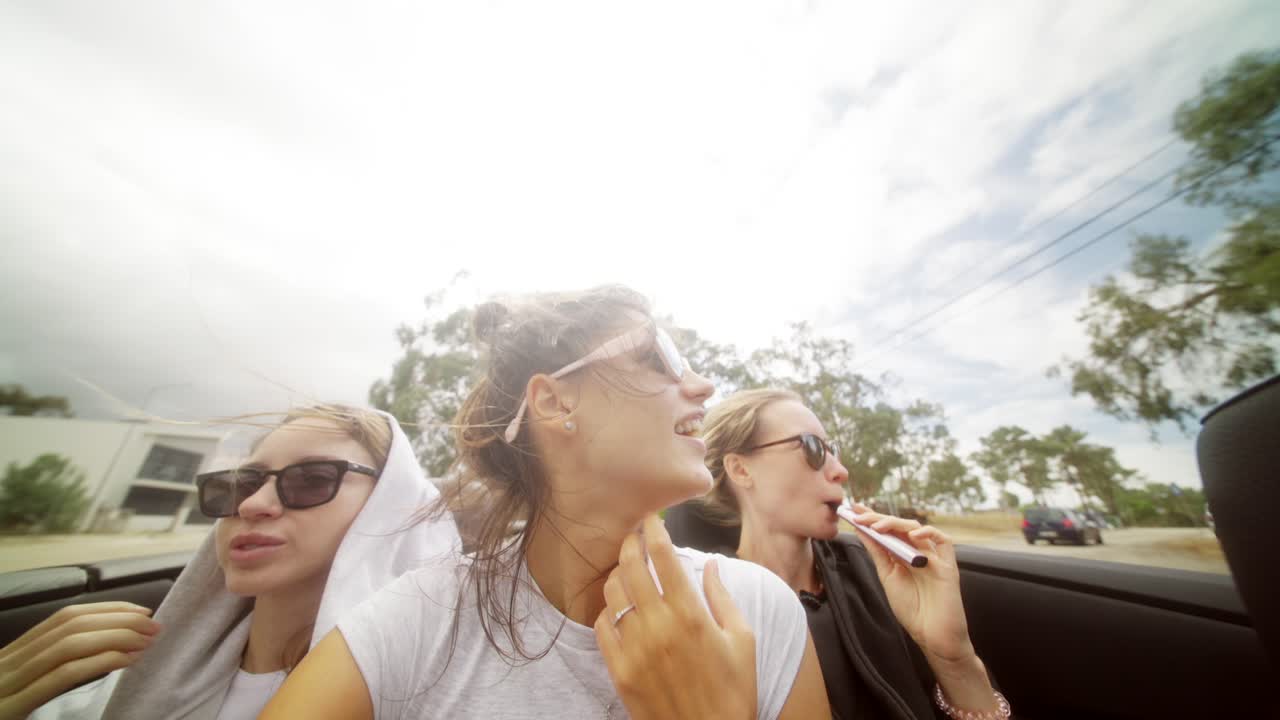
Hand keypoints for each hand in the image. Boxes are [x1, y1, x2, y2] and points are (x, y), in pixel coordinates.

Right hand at [0, 602, 160, 719]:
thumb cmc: (1, 713)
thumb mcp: (18, 690)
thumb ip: (46, 671)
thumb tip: (99, 652)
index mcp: (11, 657)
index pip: (63, 619)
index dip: (105, 609)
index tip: (139, 612)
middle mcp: (8, 664)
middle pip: (69, 626)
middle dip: (117, 619)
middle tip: (155, 625)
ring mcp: (8, 685)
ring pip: (66, 645)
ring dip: (114, 637)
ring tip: (147, 641)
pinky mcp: (11, 709)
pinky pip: (60, 676)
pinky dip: (98, 662)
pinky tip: (126, 660)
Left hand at [594, 514, 755, 719]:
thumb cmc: (734, 691)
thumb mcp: (742, 640)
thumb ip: (723, 597)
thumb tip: (710, 563)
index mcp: (691, 615)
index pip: (663, 556)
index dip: (653, 529)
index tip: (651, 518)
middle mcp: (659, 626)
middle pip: (631, 567)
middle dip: (629, 543)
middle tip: (633, 537)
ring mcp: (634, 649)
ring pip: (613, 593)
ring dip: (618, 575)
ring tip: (627, 572)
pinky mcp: (619, 671)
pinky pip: (602, 627)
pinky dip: (608, 611)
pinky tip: (620, 609)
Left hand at [847, 503, 974, 664]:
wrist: (932, 635)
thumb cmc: (912, 610)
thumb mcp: (888, 577)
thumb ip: (878, 553)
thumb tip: (862, 531)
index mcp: (902, 556)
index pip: (887, 531)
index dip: (872, 518)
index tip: (853, 509)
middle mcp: (917, 553)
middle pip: (899, 527)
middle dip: (879, 518)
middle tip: (860, 516)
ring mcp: (933, 557)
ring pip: (917, 529)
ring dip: (896, 524)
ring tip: (877, 526)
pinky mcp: (948, 565)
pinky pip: (943, 541)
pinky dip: (929, 534)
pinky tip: (913, 535)